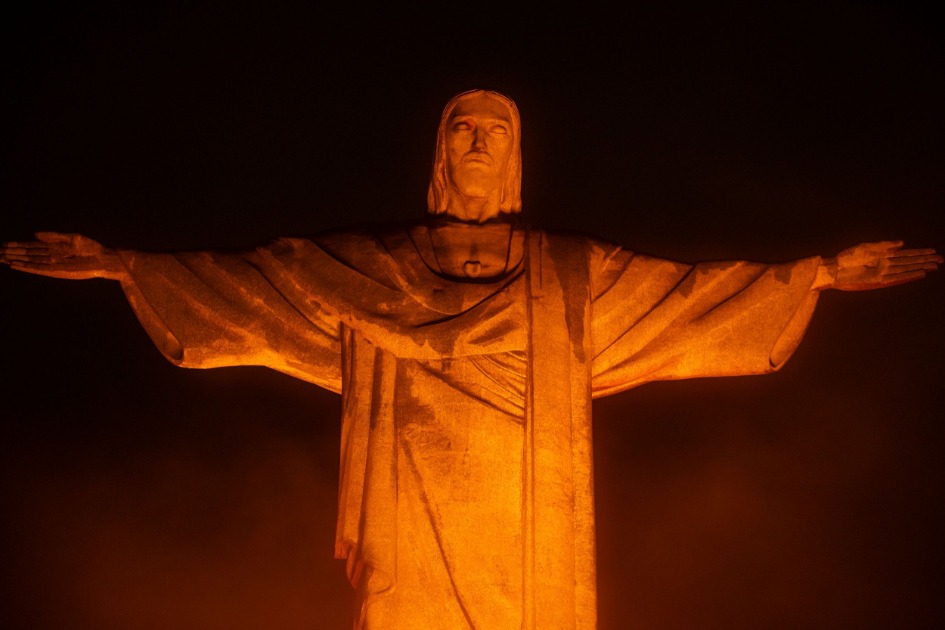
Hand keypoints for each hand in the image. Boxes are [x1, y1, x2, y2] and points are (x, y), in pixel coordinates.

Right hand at [0, 232, 127, 280]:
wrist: (103, 259)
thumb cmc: (91, 248)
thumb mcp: (72, 238)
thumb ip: (53, 236)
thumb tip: (34, 234)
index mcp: (55, 247)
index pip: (32, 246)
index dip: (18, 245)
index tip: (5, 244)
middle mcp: (51, 256)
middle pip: (28, 254)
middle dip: (13, 253)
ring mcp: (53, 264)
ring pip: (29, 261)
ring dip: (16, 260)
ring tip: (2, 258)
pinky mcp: (57, 271)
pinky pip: (38, 268)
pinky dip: (26, 267)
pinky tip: (16, 265)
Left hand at [818, 241, 941, 290]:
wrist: (833, 268)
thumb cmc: (847, 257)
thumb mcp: (866, 247)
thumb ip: (884, 245)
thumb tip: (903, 243)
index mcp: (883, 256)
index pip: (906, 254)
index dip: (920, 253)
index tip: (933, 251)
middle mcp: (886, 265)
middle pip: (909, 262)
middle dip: (924, 260)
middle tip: (941, 260)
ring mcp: (883, 273)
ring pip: (906, 269)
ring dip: (920, 267)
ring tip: (934, 266)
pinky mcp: (877, 280)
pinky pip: (896, 278)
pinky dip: (908, 276)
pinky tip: (919, 273)